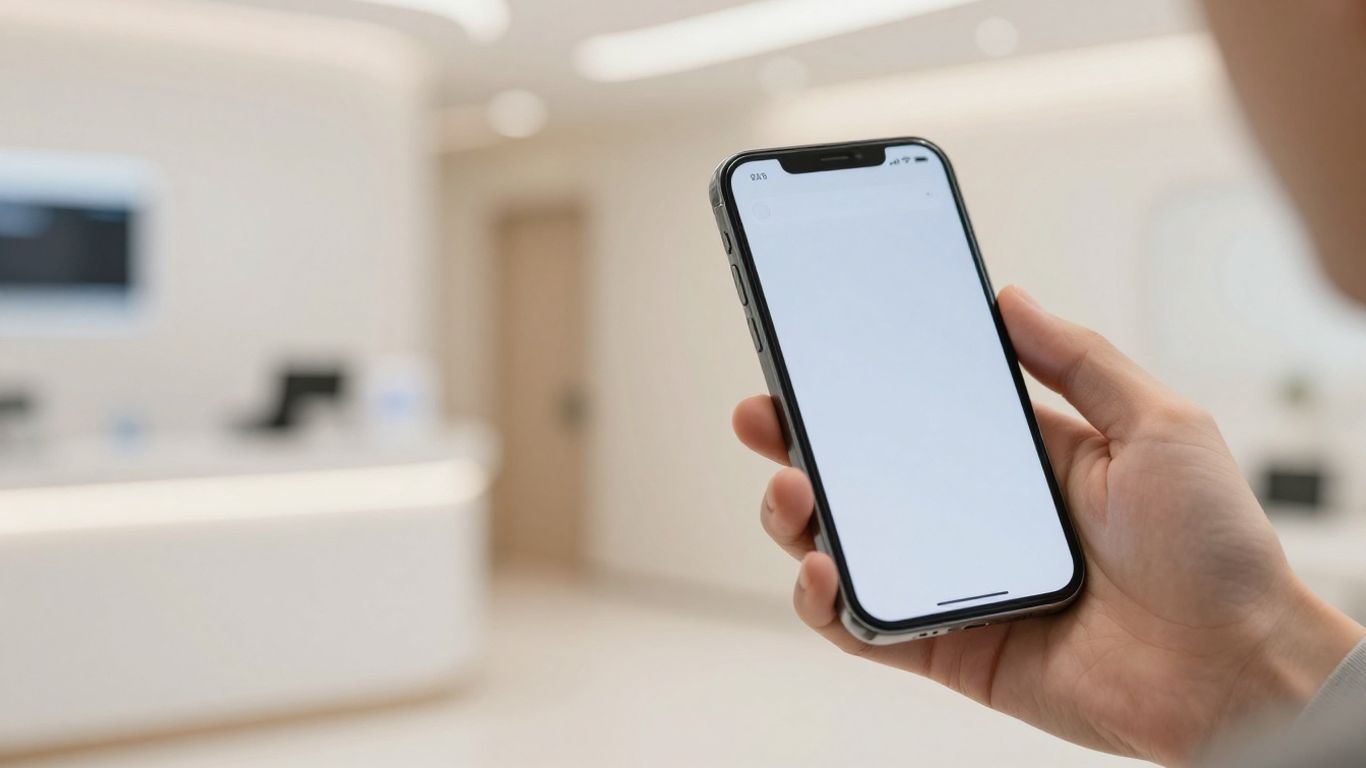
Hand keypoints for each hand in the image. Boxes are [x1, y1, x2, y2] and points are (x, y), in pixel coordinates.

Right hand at [733, 286, 1364, 764]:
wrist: (1236, 669)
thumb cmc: (1216, 549)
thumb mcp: (1159, 422)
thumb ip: (1079, 358)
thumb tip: (1011, 298)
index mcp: (1018, 460)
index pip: (915, 413)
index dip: (858, 387)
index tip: (811, 355)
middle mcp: (975, 518)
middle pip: (862, 476)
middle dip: (799, 444)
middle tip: (764, 415)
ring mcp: (953, 582)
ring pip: (845, 545)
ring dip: (799, 518)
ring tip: (797, 493)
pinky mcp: (946, 647)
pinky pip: (863, 626)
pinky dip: (824, 602)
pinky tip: (824, 570)